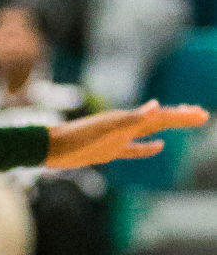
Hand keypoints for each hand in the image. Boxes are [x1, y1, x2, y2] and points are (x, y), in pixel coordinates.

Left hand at [46, 100, 208, 167]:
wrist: (53, 147)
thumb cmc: (79, 139)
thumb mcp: (108, 130)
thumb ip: (133, 120)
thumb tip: (156, 105)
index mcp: (127, 120)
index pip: (161, 116)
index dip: (181, 116)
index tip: (202, 114)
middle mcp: (125, 125)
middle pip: (159, 120)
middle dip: (180, 117)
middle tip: (201, 114)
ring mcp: (118, 137)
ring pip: (150, 130)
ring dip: (168, 126)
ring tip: (183, 121)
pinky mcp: (111, 149)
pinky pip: (136, 148)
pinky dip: (149, 146)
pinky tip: (158, 146)